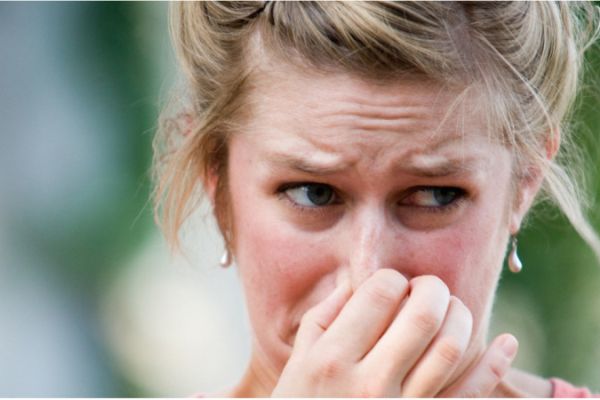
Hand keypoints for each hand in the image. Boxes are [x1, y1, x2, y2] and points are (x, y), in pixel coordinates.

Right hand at [271, 269, 517, 396]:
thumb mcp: (298, 363)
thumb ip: (323, 318)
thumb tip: (354, 283)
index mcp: (333, 359)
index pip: (380, 293)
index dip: (392, 279)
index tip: (391, 287)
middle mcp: (370, 383)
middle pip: (422, 314)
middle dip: (432, 289)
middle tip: (428, 288)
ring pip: (451, 348)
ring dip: (461, 318)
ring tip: (452, 310)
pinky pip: (470, 394)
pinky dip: (494, 366)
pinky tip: (505, 342)